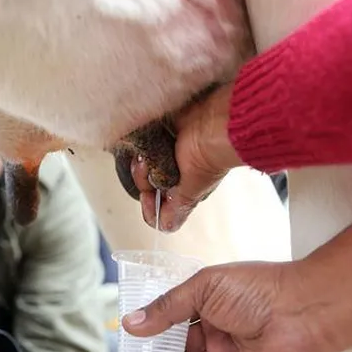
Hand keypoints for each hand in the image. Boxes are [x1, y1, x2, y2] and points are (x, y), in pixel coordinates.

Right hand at [121, 261, 332, 351]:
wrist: (302, 312)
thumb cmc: (257, 289)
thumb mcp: (203, 288)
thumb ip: (166, 308)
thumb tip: (131, 322)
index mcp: (210, 303)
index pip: (174, 319)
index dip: (153, 329)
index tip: (130, 340)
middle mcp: (219, 331)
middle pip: (179, 351)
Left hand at [132, 84, 243, 232]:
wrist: (212, 124)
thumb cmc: (209, 158)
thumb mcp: (192, 191)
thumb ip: (176, 210)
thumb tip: (164, 227)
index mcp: (181, 193)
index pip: (157, 210)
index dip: (148, 207)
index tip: (148, 194)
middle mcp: (173, 176)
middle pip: (144, 187)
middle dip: (142, 179)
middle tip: (149, 169)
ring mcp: (164, 157)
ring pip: (139, 168)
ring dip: (141, 163)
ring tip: (148, 155)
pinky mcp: (159, 137)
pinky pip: (139, 147)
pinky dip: (139, 147)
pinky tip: (146, 145)